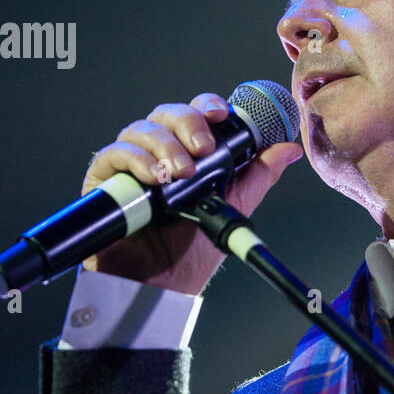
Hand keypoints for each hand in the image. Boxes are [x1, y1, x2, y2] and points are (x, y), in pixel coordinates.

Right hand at [80, 92, 302, 293]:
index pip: (195, 115)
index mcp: (189, 154)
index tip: (222, 115)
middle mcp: (159, 154)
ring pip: (141, 129)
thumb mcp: (233, 207)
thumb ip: (258, 175)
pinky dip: (136, 159)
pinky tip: (154, 177)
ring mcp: (131, 166)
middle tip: (203, 147)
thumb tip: (289, 149)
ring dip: (165, 145)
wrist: (161, 287)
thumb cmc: (191, 251)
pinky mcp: (104, 181)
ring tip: (182, 171)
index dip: (206, 107)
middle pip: (168, 114)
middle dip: (188, 122)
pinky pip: (113, 154)